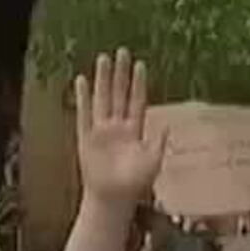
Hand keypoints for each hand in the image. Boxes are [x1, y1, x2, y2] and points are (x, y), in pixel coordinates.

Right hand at [74, 48, 165, 208]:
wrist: (113, 199)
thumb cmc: (135, 184)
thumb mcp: (153, 162)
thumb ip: (159, 142)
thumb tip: (167, 124)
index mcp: (135, 130)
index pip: (137, 101)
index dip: (138, 83)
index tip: (140, 64)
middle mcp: (117, 126)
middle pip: (119, 94)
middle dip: (121, 73)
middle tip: (123, 51)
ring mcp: (101, 130)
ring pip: (103, 98)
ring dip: (103, 79)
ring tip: (104, 58)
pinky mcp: (86, 136)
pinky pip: (84, 113)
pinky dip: (83, 97)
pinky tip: (82, 80)